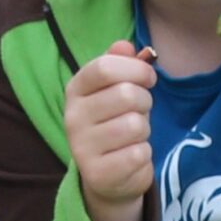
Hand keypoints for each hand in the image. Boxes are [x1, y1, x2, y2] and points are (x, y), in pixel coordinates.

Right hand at [64, 41, 156, 220]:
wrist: (107, 175)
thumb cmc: (115, 122)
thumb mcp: (116, 89)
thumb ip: (120, 64)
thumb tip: (126, 46)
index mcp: (75, 90)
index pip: (105, 67)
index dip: (136, 69)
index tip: (148, 78)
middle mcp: (72, 117)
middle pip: (127, 95)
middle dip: (145, 102)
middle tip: (140, 112)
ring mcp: (82, 148)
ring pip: (135, 125)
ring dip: (144, 130)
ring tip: (133, 136)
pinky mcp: (98, 174)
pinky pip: (138, 153)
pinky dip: (143, 154)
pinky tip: (131, 157)